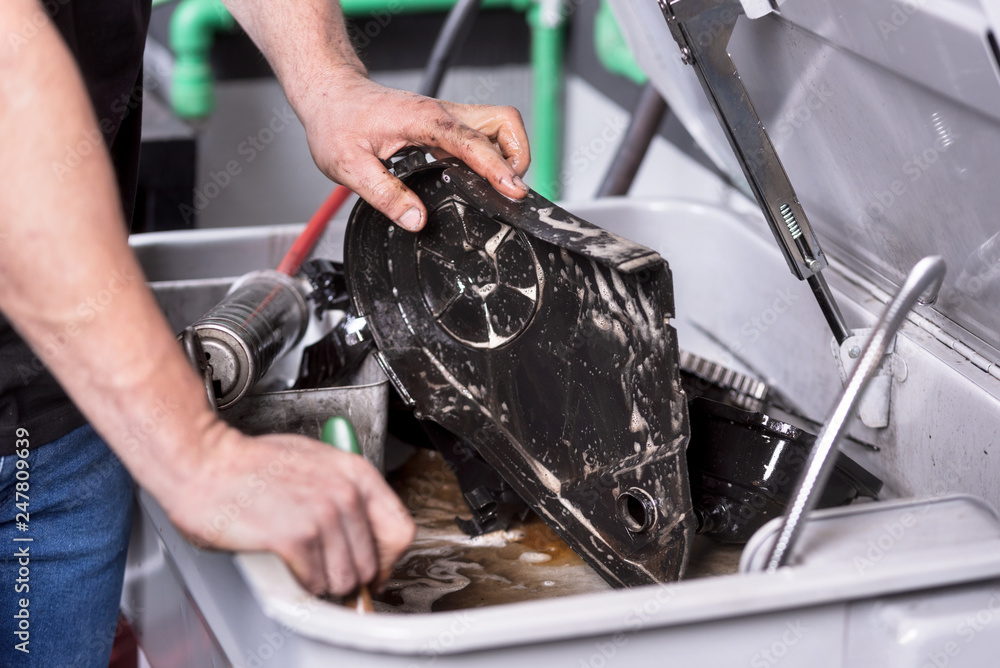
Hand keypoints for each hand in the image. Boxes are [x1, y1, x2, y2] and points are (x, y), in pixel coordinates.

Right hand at [166, 425, 414, 595]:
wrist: (206, 463)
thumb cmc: (251, 464)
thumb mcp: (316, 463)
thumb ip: (346, 493)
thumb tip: (364, 530)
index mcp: (355, 473)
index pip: (401, 531)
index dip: (386, 558)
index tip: (372, 567)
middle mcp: (345, 493)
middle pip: (372, 564)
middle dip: (349, 574)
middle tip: (325, 568)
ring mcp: (322, 515)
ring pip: (344, 579)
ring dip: (323, 581)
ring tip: (302, 563)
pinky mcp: (295, 537)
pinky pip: (314, 583)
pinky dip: (299, 582)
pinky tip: (285, 562)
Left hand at [294, 66, 530, 230]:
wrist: (330, 94)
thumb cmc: (337, 121)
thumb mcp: (349, 165)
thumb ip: (384, 194)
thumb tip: (416, 220)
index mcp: (424, 121)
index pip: (474, 142)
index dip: (498, 168)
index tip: (513, 191)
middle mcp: (443, 114)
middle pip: (504, 122)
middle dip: (518, 156)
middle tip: (508, 190)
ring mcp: (447, 117)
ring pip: (499, 126)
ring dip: (509, 154)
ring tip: (498, 187)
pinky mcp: (445, 124)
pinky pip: (482, 135)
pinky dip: (492, 155)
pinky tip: (478, 179)